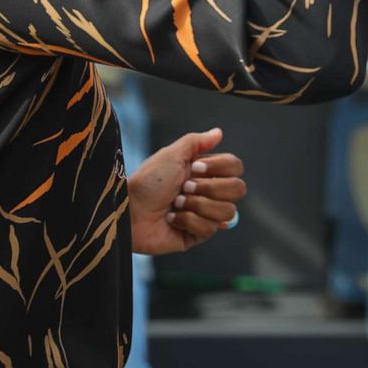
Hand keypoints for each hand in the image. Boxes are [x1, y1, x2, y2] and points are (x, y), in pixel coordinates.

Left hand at [128, 129, 246, 254]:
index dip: (219, 168)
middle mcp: (209, 192)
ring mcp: (205, 215)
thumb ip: (196, 141)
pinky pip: (210, 228)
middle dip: (210, 188)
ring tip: (176, 204)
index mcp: (205, 172)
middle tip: (185, 187)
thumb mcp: (171, 154)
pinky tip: (172, 219)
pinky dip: (188, 221)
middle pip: (238, 189)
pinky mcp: (197, 235)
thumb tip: (219, 132)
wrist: (129, 210)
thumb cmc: (147, 181)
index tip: (194, 168)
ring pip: (227, 211)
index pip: (235, 167)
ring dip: (197, 205)